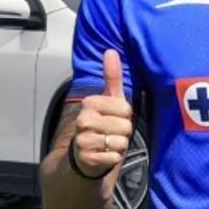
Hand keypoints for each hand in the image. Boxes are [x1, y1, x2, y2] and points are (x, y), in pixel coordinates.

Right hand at [71, 49, 133, 176]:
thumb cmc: (102, 123)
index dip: (125, 116)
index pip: (125, 109)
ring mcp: (83, 139)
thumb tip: (111, 51)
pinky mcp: (86, 157)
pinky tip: (105, 154)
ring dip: (119, 145)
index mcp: (89, 103)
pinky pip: (114, 157)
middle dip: (123, 131)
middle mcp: (83, 120)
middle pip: (124, 126)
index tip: (115, 117)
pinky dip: (114, 157)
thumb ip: (111, 76)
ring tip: (109, 143)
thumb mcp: (108, 99)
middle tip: (112, 132)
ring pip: (120, 142)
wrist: (83, 153)